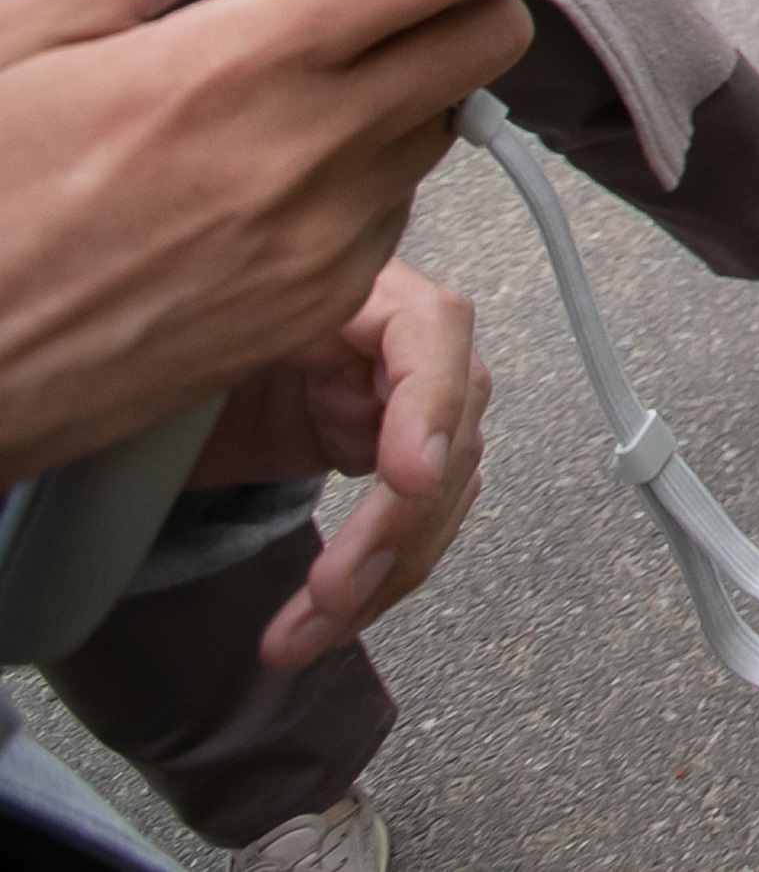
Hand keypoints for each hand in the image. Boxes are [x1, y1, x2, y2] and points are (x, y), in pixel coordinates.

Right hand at [0, 0, 550, 486]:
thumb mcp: (23, 28)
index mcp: (232, 67)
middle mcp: (299, 158)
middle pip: (484, 45)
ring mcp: (319, 244)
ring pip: (440, 129)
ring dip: (409, 92)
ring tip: (299, 89)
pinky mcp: (315, 311)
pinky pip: (393, 212)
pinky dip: (363, 178)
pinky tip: (268, 174)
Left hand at [192, 260, 490, 669]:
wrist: (142, 362)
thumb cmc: (157, 334)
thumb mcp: (183, 336)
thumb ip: (210, 351)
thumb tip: (208, 371)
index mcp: (355, 289)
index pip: (431, 331)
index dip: (430, 405)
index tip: (406, 478)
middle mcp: (396, 342)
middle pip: (449, 431)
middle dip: (394, 526)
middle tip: (332, 592)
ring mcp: (396, 401)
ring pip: (438, 495)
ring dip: (383, 575)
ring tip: (305, 635)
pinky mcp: (377, 451)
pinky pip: (409, 524)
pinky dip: (374, 582)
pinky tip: (324, 623)